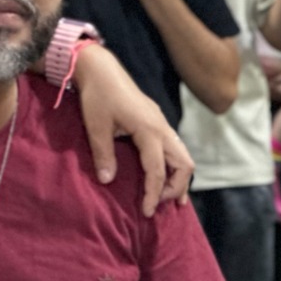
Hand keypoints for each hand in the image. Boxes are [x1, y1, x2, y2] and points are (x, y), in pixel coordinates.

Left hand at [72, 43, 192, 215]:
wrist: (100, 69)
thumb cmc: (97, 96)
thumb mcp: (96, 127)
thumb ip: (103, 154)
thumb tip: (108, 181)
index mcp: (149, 130)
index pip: (158, 170)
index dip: (152, 193)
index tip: (145, 211)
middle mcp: (162, 128)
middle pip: (184, 164)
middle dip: (175, 188)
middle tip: (158, 205)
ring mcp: (162, 123)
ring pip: (182, 156)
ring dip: (178, 177)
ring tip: (168, 197)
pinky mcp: (156, 121)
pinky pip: (174, 148)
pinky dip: (173, 165)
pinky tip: (164, 175)